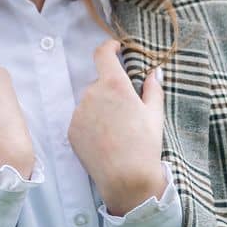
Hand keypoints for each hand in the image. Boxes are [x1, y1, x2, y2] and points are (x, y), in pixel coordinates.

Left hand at [68, 39, 165, 213]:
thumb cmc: (144, 145)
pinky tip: (105, 140)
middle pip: (100, 83)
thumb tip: (155, 73)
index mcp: (113, 85)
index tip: (115, 48)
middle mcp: (91, 94)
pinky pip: (82, 119)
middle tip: (126, 112)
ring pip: (90, 102)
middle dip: (112, 91)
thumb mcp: (155, 115)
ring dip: (101, 108)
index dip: (109, 47)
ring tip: (116, 131)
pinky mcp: (71, 130)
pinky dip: (91, 124)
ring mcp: (78, 112)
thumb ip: (153, 89)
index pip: (103, 53)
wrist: (126, 179)